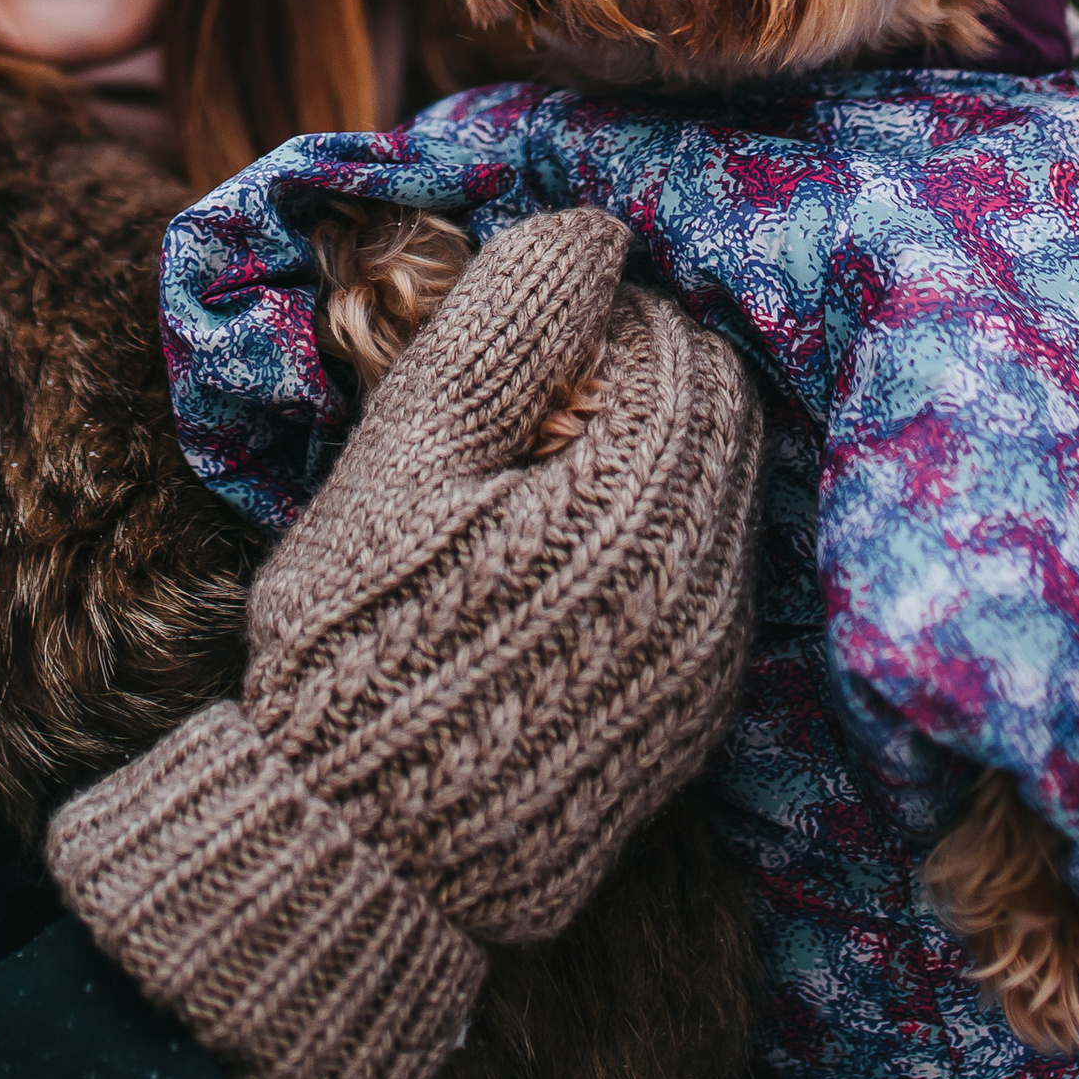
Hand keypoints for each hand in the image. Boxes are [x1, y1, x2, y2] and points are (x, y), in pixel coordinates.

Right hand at [46, 204, 763, 1078]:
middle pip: (717, 416)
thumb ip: (503, 329)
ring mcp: (708, 659)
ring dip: (646, 456)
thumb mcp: (406, 455)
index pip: (676, 348)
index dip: (596, 317)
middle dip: (636, 378)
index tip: (515, 338)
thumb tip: (589, 229)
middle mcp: (706, 582)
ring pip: (718, 497)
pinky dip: (651, 540)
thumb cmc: (360, 633)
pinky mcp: (691, 718)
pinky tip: (554, 560)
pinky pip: (706, 582)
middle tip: (527, 397)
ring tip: (533, 477)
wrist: (360, 848)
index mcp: (641, 504)